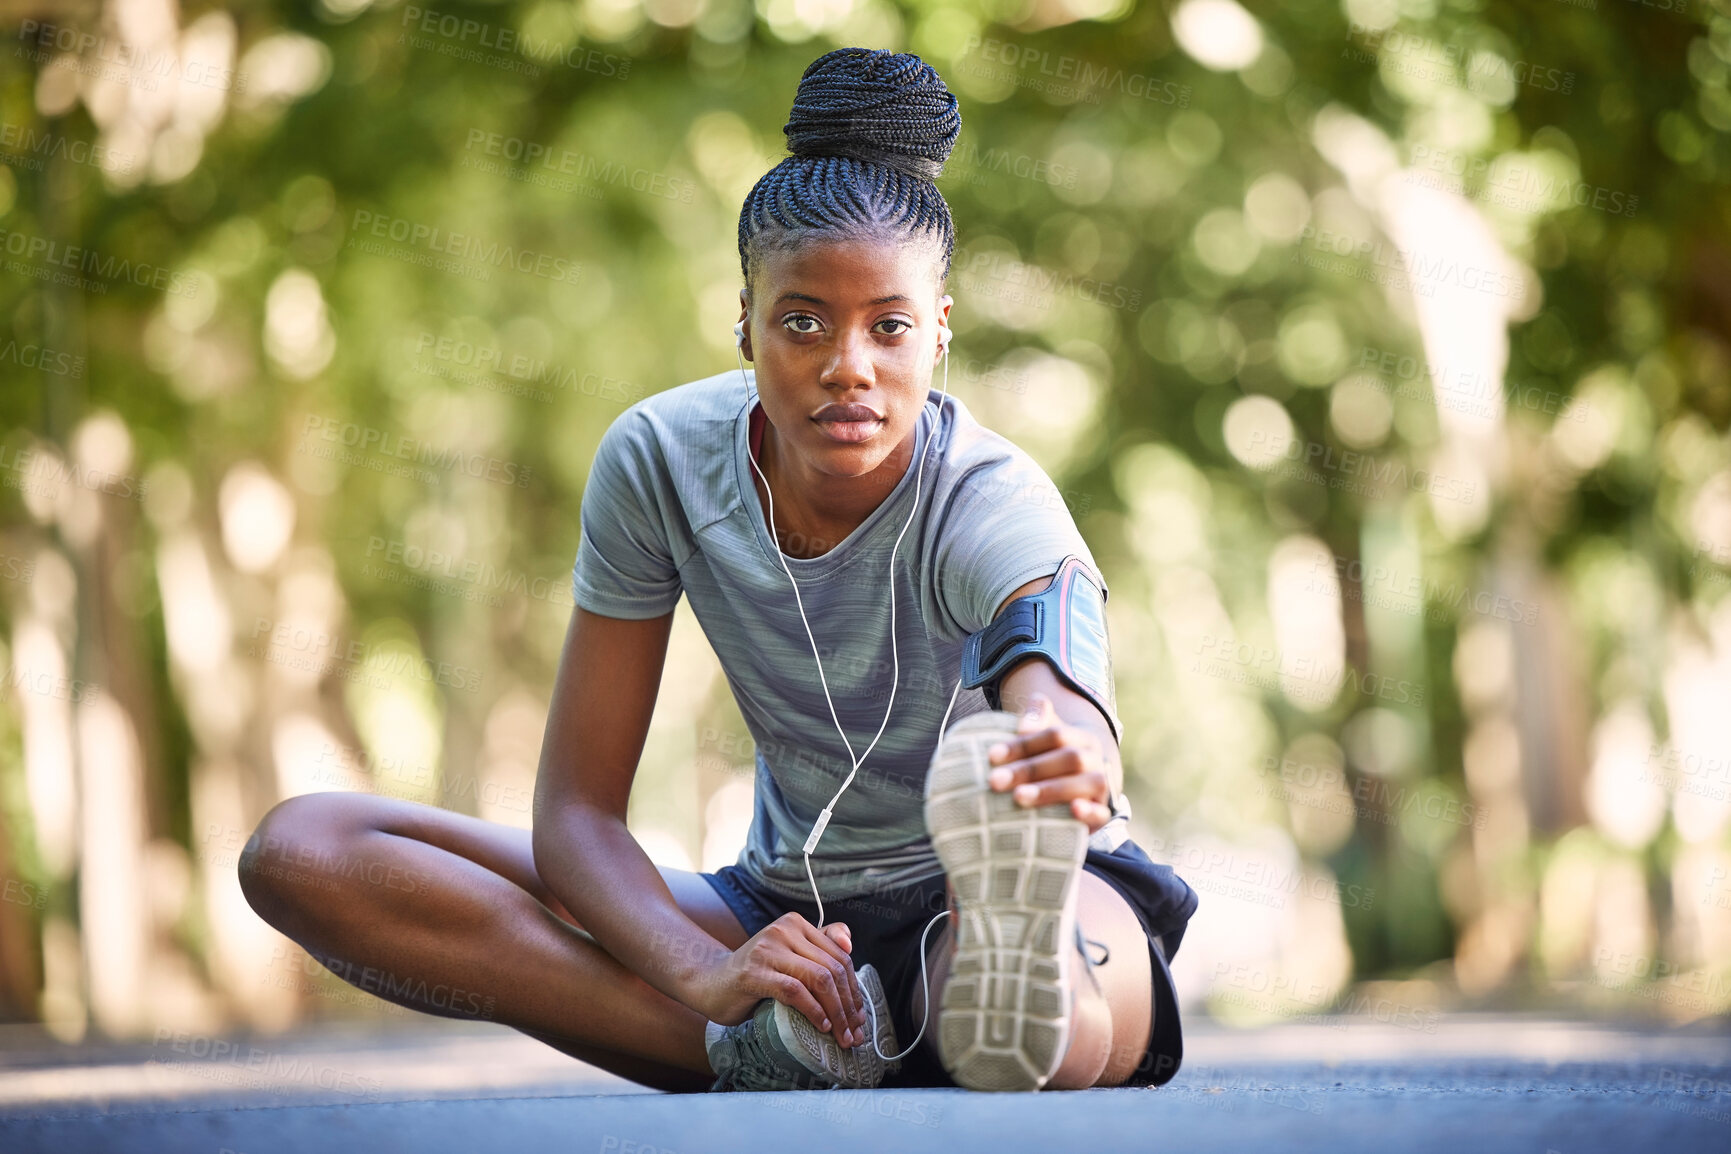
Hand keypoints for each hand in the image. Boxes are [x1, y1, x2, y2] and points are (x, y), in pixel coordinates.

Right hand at [687, 913, 869, 1048]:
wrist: (709, 982)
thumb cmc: (754, 975)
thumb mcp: (788, 958)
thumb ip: (817, 949)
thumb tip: (850, 946)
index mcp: (796, 924)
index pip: (839, 956)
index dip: (854, 988)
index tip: (860, 1016)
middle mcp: (784, 930)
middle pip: (832, 969)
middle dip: (848, 1005)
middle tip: (854, 1032)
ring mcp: (767, 950)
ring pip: (818, 979)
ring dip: (836, 1012)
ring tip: (841, 1035)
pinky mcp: (753, 973)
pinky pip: (795, 991)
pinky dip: (813, 1010)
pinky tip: (820, 1026)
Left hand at [986, 693, 1116, 831]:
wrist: (1087, 783)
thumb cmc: (1053, 758)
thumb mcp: (1046, 737)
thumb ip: (1037, 719)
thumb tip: (1030, 714)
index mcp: (1081, 737)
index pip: (1055, 735)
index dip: (1024, 744)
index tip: (992, 755)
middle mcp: (1095, 759)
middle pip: (1069, 759)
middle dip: (1030, 769)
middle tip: (994, 780)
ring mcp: (1101, 786)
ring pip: (1087, 783)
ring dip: (1051, 790)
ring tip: (1018, 797)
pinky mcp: (1102, 813)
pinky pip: (1102, 812)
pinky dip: (1090, 812)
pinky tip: (1073, 810)